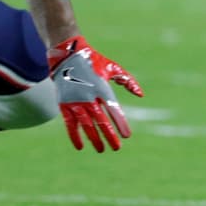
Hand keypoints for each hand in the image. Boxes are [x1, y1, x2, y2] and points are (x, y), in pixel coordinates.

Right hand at [47, 35, 142, 151]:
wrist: (67, 55)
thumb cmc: (94, 62)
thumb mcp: (113, 68)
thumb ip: (127, 81)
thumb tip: (141, 94)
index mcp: (102, 87)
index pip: (113, 108)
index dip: (120, 122)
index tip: (127, 135)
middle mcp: (88, 96)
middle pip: (100, 120)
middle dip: (109, 135)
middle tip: (117, 148)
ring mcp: (75, 101)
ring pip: (86, 124)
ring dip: (94, 138)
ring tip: (101, 150)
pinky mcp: (64, 104)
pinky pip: (70, 124)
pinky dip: (74, 136)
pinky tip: (80, 147)